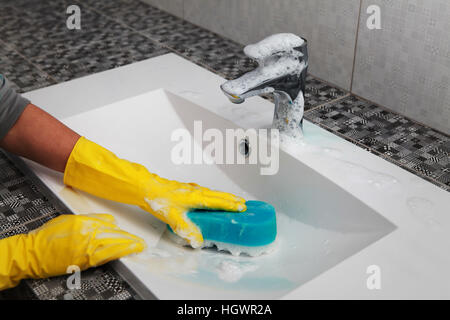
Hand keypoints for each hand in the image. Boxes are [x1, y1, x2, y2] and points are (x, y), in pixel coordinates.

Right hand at [0, 214, 144, 289]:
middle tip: (140, 242)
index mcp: (84, 222)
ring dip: (128, 247)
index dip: (119, 228)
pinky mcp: (83, 260)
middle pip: (114, 234)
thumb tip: (108, 222)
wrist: (32, 252)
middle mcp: (88, 233)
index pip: (109, 222)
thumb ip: (89, 220)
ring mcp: (86, 247)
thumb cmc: (46, 236)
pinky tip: (124, 255)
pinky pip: (104, 257)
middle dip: (129, 238)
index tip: (126, 232)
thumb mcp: (68, 220)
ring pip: (113, 245)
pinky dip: (116, 255)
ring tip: (138, 247)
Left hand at [140, 178, 245, 247]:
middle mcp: (196, 191)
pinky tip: (212, 196)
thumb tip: (197, 241)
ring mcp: (192, 189)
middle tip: (243, 204)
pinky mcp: (187, 189)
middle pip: (218, 195)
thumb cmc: (159, 200)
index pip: (217, 201)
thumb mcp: (173, 218)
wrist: (147, 188)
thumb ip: (186, 229)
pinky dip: (214, 194)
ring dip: (224, 196)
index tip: (242, 207)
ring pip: (213, 192)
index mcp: (195, 197)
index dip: (230, 205)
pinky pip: (206, 191)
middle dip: (231, 199)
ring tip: (233, 200)